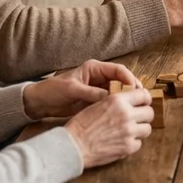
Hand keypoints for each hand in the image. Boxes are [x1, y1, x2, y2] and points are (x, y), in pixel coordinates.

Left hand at [22, 60, 142, 119]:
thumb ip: (91, 93)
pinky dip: (117, 107)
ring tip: (136, 107)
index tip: (136, 89)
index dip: (129, 78)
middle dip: (132, 89)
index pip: (117, 70)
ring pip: (118, 92)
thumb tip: (110, 99)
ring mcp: (98, 89)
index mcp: (94, 69)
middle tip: (142, 99)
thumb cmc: (53, 90)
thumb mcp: (72, 90)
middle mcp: (98, 77)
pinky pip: (110, 102)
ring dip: (126, 98)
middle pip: (121, 80)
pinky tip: (124, 113)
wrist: (40, 102)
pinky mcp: (95, 100)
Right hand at [63, 89, 154, 168]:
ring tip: (129, 132)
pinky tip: (122, 143)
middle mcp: (126, 114)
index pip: (143, 95)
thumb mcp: (97, 104)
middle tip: (137, 119)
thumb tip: (129, 102)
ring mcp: (129, 132)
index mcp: (117, 101)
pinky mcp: (128, 147)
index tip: (144, 103)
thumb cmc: (80, 125)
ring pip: (147, 129)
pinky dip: (132, 144)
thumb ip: (116, 102)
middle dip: (144, 116)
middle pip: (149, 112)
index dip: (145, 99)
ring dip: (140, 130)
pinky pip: (139, 144)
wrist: (73, 145)